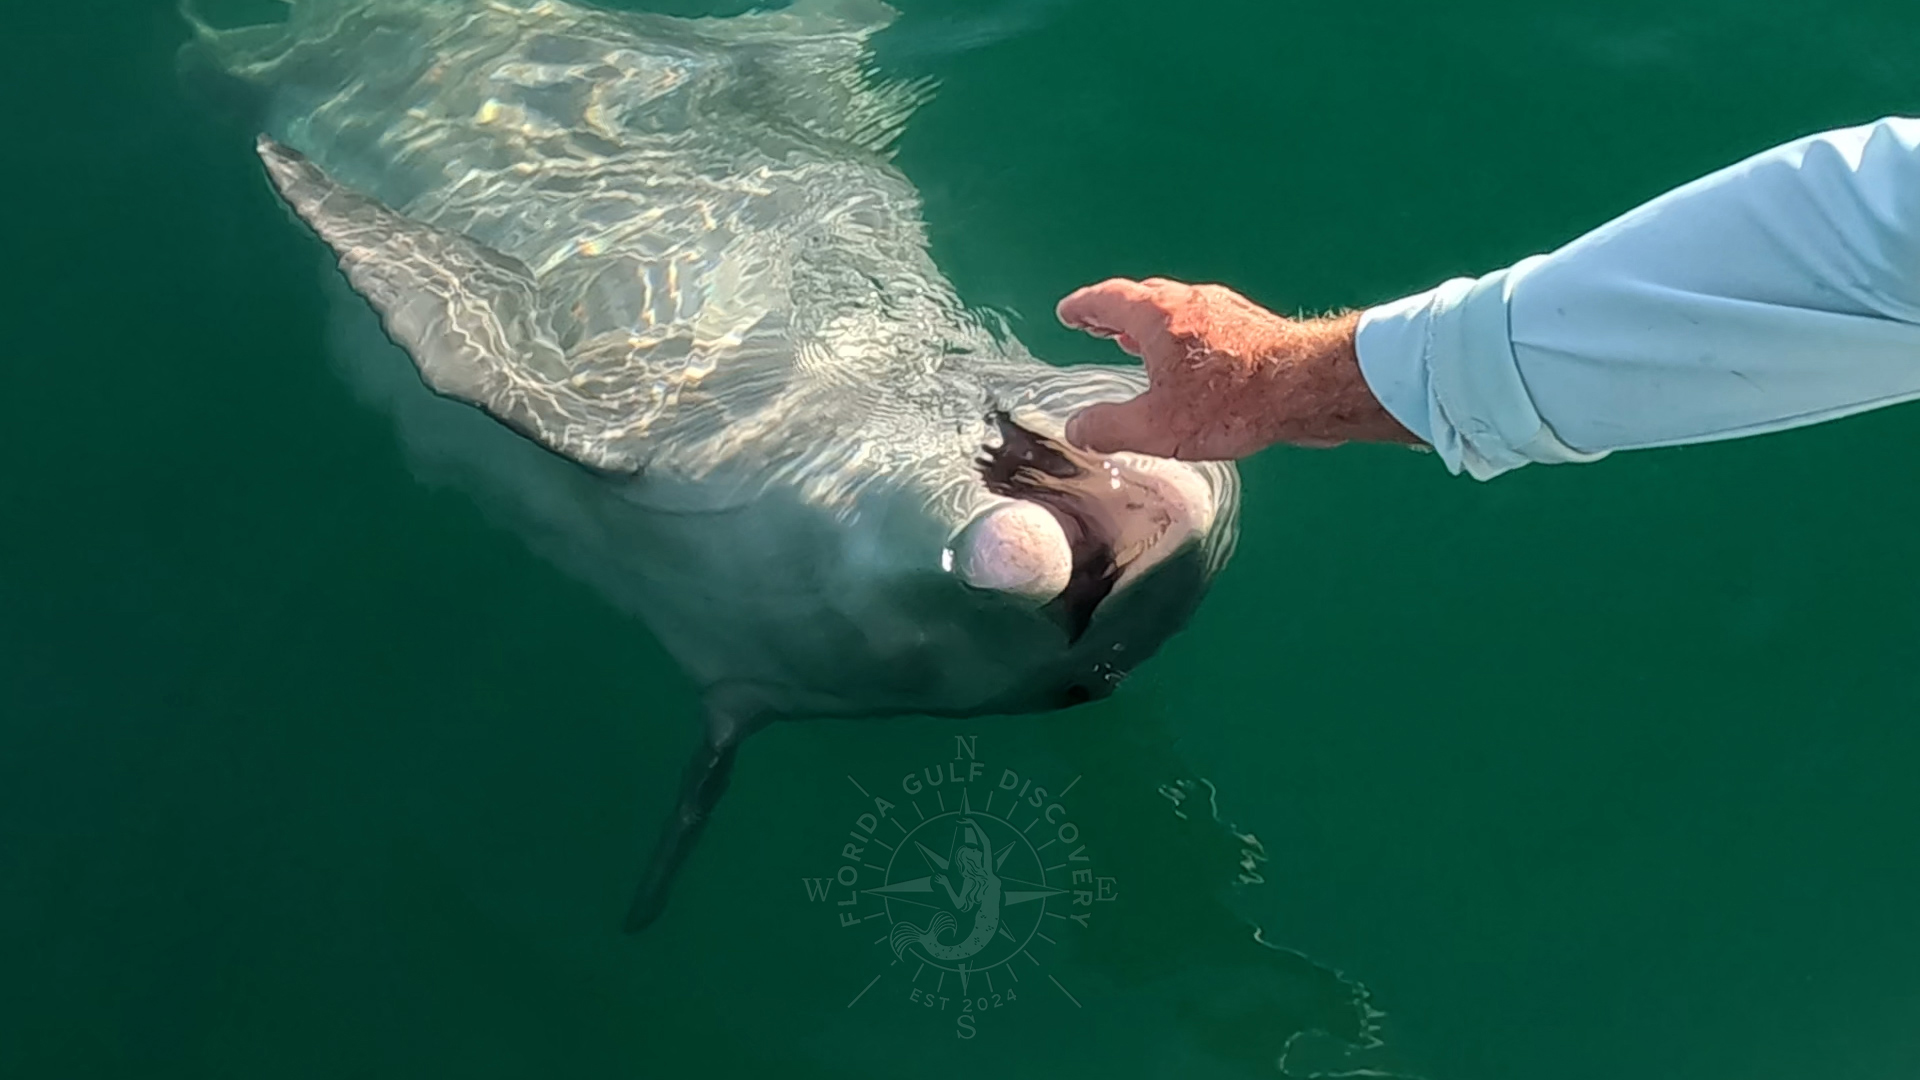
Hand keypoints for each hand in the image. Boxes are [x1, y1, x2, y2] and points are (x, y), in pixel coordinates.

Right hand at [1056, 278, 1417, 459]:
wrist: (1306, 388)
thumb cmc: (1230, 403)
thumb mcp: (1156, 426)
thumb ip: (1109, 428)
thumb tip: (1077, 428)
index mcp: (1157, 315)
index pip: (1107, 299)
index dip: (1083, 307)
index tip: (1068, 313)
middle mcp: (1189, 302)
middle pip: (1141, 298)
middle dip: (1114, 313)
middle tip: (1095, 325)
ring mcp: (1224, 310)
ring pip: (1175, 310)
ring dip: (1149, 325)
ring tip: (1133, 342)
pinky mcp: (1252, 327)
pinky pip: (1202, 325)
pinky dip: (1180, 336)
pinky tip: (1188, 362)